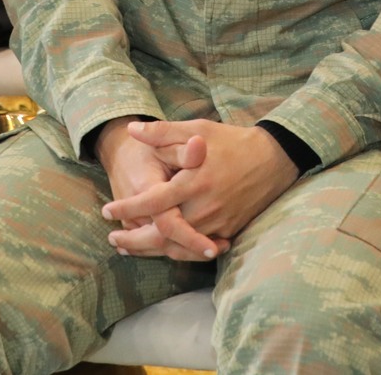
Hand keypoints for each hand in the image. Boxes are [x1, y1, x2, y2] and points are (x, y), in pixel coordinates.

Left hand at [103, 119, 299, 248]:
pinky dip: (174, 251)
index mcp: (193, 181)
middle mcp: (205, 207)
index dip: (127, 208)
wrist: (273, 160)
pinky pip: (195, 248)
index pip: (153, 201)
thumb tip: (132, 130)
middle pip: (162, 235)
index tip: (107, 211)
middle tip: (112, 238)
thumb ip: (163, 133)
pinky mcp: (227, 231)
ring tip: (128, 247)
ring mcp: (218, 223)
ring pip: (177, 247)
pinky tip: (160, 249)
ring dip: (150, 250)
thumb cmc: (231, 141)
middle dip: (133, 240)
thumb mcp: (197, 129)